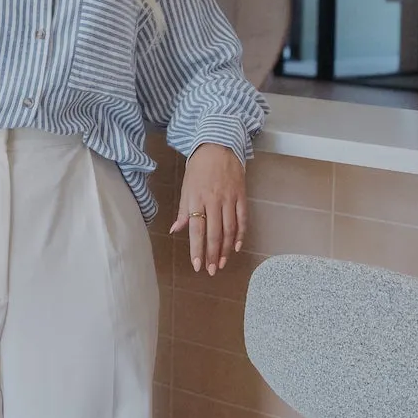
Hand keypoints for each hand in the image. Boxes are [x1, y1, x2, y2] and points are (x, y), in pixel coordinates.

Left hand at [170, 143, 247, 274]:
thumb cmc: (199, 168)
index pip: (197, 229)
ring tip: (222, 263)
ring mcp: (229, 199)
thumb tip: (175, 230)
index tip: (197, 265)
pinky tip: (236, 248)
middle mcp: (214, 201)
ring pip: (229, 230)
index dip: (197, 249)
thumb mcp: (186, 187)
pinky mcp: (241, 196)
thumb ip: (183, 210)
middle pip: (214, 233)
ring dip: (226, 249)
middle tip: (211, 270)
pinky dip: (240, 235)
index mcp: (197, 199)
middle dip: (212, 254)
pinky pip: (242, 219)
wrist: (218, 146)